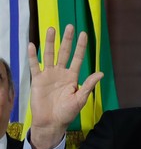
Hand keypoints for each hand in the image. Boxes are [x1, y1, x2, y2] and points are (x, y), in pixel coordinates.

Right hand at [28, 24, 103, 148]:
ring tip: (51, 29)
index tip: (83, 34)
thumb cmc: (67, 112)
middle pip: (64, 53)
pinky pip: (35, 65)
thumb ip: (88, 85)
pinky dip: (33, 56)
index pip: (77, 58)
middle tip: (69, 26)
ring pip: (50, 55)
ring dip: (50, 42)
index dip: (80, 46)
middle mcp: (61, 73)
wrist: (51, 122)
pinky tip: (32, 45)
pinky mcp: (38, 80)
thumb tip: (100, 73)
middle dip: (67, 40)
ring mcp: (49, 75)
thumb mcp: (80, 99)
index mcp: (72, 77)